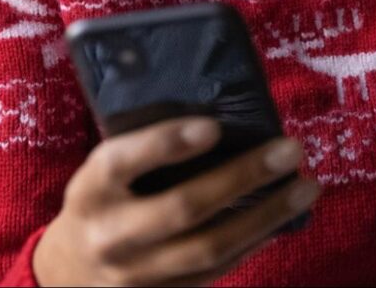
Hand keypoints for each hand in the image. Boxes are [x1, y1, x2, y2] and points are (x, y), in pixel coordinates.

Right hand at [33, 116, 319, 286]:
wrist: (70, 274)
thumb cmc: (102, 198)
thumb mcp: (103, 168)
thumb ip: (143, 143)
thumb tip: (216, 105)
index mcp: (91, 188)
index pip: (121, 161)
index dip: (166, 143)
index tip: (213, 125)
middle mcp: (111, 234)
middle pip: (183, 208)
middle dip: (243, 177)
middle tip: (289, 149)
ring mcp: (138, 274)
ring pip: (210, 248)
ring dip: (267, 215)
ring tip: (306, 186)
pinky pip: (217, 271)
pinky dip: (254, 242)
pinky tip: (282, 218)